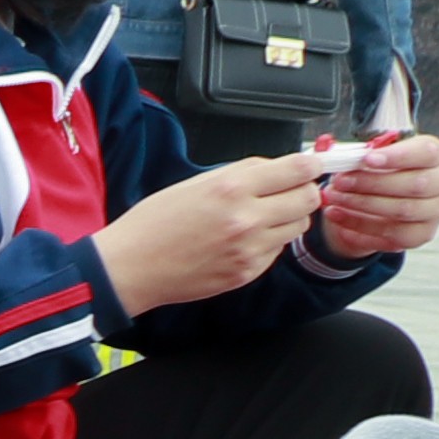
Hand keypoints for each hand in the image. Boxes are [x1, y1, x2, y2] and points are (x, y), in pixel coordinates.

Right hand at [95, 150, 333, 311]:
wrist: (129, 268)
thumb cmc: (153, 224)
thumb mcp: (193, 184)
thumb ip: (240, 174)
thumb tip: (278, 168)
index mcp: (230, 188)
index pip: (298, 170)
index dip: (309, 166)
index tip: (309, 166)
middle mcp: (246, 218)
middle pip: (309, 199)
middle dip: (303, 192)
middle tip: (287, 192)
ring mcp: (249, 248)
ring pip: (298, 226)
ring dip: (287, 218)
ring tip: (259, 218)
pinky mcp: (247, 272)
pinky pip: (277, 250)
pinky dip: (268, 242)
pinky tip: (240, 241)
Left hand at [311, 129, 438, 262]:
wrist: (391, 196)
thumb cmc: (386, 171)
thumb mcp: (380, 155)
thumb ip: (365, 155)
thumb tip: (338, 159)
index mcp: (436, 157)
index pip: (426, 153)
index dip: (398, 157)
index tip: (367, 159)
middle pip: (414, 184)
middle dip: (372, 183)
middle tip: (340, 181)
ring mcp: (434, 212)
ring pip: (402, 210)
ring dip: (361, 205)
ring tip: (333, 198)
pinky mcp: (420, 235)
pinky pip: (391, 236)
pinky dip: (359, 227)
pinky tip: (337, 216)